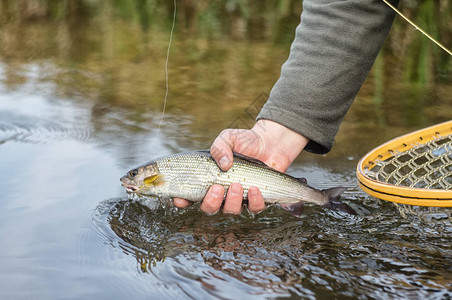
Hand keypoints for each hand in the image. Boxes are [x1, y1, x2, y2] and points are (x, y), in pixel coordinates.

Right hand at [173, 120, 308, 213]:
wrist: (270, 143)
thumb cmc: (245, 141)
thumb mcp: (228, 138)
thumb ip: (220, 147)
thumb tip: (224, 165)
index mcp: (209, 179)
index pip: (190, 195)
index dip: (182, 201)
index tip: (181, 199)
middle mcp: (222, 193)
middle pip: (209, 208)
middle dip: (211, 202)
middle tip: (217, 188)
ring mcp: (239, 199)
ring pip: (230, 211)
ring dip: (232, 201)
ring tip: (237, 184)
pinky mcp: (257, 200)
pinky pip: (254, 209)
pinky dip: (254, 201)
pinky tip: (254, 188)